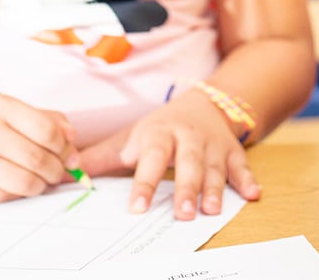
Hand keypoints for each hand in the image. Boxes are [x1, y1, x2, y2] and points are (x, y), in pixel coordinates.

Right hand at [0, 94, 80, 204]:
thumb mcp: (10, 111)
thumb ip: (47, 120)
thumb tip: (74, 141)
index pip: (47, 130)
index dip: (65, 147)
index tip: (69, 155)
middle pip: (38, 158)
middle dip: (56, 170)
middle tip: (57, 172)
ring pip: (25, 182)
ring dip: (41, 185)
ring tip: (40, 181)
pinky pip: (5, 196)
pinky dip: (19, 194)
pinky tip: (16, 185)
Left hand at [77, 89, 260, 219]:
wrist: (203, 104)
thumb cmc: (160, 127)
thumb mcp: (130, 138)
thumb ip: (100, 157)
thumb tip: (65, 170)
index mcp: (159, 135)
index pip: (150, 159)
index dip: (144, 183)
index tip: (136, 207)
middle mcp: (187, 139)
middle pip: (187, 164)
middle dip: (186, 188)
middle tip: (183, 214)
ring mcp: (212, 146)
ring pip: (215, 168)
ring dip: (215, 189)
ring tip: (211, 210)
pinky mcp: (232, 152)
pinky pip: (242, 166)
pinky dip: (248, 180)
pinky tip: (253, 195)